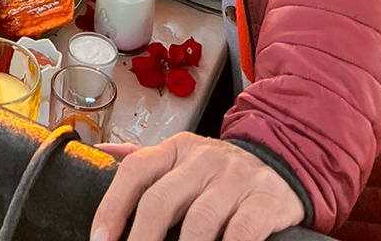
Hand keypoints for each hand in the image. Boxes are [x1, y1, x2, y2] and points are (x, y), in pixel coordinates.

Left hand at [90, 134, 302, 240]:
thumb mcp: (183, 158)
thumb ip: (144, 159)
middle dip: (141, 239)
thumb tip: (98, 153)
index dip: (112, 207)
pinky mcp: (265, 200)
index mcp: (176, 148)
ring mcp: (235, 178)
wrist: (282, 161)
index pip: (136, 171)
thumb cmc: (220, 172)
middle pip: (161, 200)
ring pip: (199, 221)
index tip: (99, 240)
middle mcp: (203, 159)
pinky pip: (240, 234)